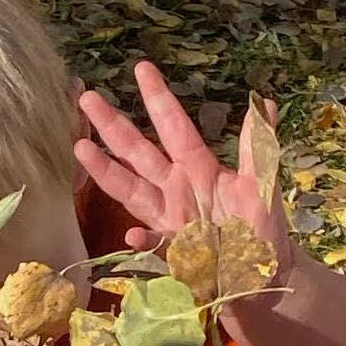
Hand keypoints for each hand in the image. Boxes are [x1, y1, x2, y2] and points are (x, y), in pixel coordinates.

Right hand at [74, 62, 292, 276]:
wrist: (262, 277)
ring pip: (130, 189)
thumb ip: (258, 148)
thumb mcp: (261, 186)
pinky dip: (143, 240)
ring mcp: (167, 218)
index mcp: (198, 167)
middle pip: (137, 151)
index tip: (141, 68)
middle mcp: (174, 187)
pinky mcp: (169, 250)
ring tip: (80, 147)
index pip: (174, 126)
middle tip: (86, 99)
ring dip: (106, 171)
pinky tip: (132, 235)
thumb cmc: (261, 229)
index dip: (158, 99)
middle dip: (112, 126)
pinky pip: (153, 243)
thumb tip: (265, 103)